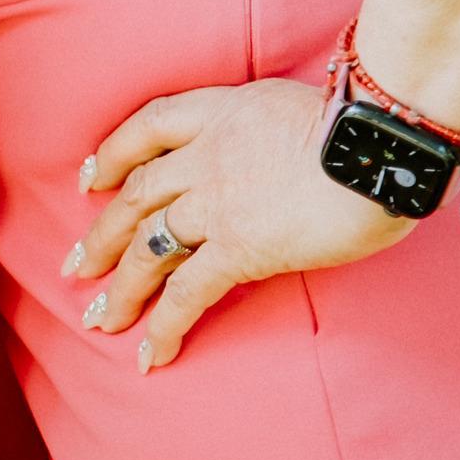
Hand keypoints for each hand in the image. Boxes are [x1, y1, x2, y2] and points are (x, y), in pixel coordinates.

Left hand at [65, 77, 410, 369]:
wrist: (383, 144)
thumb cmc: (370, 127)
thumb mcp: (304, 106)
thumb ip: (273, 130)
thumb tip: (286, 153)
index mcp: (220, 111)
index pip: (147, 127)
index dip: (113, 155)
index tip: (91, 180)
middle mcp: (205, 154)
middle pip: (136, 197)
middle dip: (102, 236)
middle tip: (76, 267)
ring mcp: (216, 202)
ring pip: (149, 248)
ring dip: (121, 287)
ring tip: (99, 318)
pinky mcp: (240, 247)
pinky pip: (189, 291)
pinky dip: (165, 325)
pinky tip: (149, 354)